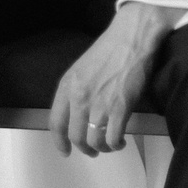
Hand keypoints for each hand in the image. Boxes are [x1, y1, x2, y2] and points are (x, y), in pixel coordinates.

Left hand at [50, 5, 170, 155]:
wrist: (132, 37)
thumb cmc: (110, 49)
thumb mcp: (82, 69)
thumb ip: (76, 91)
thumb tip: (78, 115)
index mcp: (67, 86)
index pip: (55, 123)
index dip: (59, 142)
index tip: (66, 151)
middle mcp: (79, 98)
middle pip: (75, 136)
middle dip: (85, 149)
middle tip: (93, 151)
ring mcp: (99, 104)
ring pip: (94, 141)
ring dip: (102, 149)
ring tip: (110, 146)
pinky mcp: (120, 108)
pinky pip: (112, 138)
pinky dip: (116, 144)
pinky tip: (121, 141)